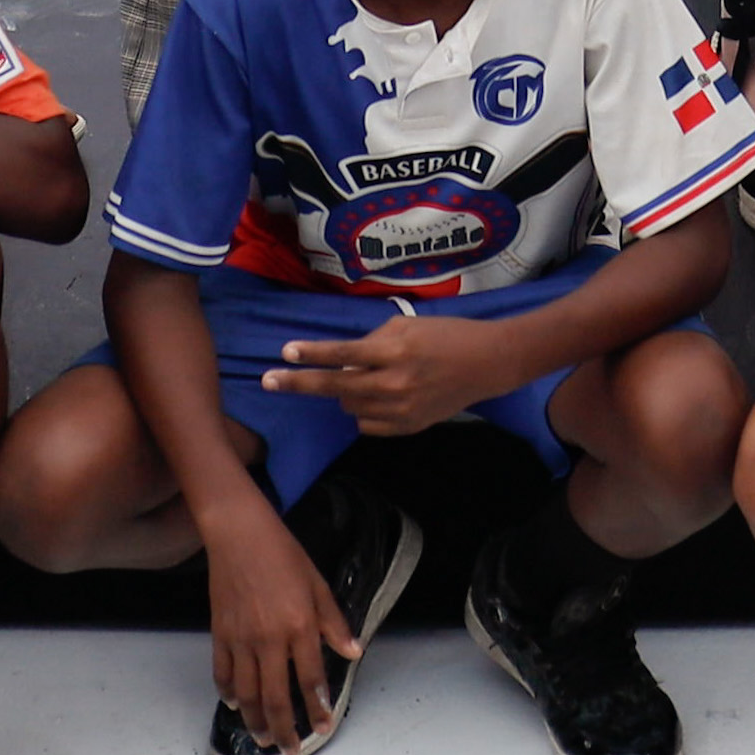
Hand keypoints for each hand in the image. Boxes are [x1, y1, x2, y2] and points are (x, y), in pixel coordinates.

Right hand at [200, 494, 360, 754]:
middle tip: (291, 750)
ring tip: (264, 740)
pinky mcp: (220, 634)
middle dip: (286, 729)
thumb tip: (353, 653)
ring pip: (248, 693)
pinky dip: (229, 693)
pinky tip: (236, 706)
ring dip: (256, 721)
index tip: (323, 727)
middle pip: (277, 696)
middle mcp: (269, 639)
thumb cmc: (283, 554)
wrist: (238, 533)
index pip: (311, 678)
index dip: (318, 706)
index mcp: (299, 626)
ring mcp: (241, 639)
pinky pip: (223, 673)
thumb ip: (334, 623)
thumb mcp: (318, 584)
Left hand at [260, 311, 517, 438]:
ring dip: (345, 393)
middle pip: (335, 387)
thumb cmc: (446, 335)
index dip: (311, 354)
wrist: (486, 364)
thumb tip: (340, 364)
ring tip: (364, 377)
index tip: (285, 353)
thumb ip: (370, 344)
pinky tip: (379, 396)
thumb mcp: (406, 327)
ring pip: (349, 407)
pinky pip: (367, 425)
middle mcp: (394, 383)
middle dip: (300, 382)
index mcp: (394, 351)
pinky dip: (364, 410)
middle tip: (268, 380)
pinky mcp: (408, 428)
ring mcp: (401, 410)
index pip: (342, 354)